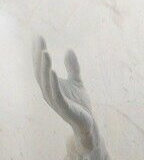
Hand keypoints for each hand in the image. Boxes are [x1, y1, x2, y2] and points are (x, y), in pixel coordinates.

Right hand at [32, 36, 98, 152]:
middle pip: (40, 72)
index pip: (40, 66)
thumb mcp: (77, 81)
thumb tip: (69, 50)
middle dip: (39, 56)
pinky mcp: (63, 108)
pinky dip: (53, 82)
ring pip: (46, 81)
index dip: (38, 52)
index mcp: (49, 85)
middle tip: (40, 40)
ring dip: (45, 66)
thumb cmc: (79, 104)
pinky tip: (53, 71)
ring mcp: (54, 101)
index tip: (38, 36)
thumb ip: (72, 67)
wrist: (88, 123)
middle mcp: (48, 92)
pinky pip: (56, 94)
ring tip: (45, 52)